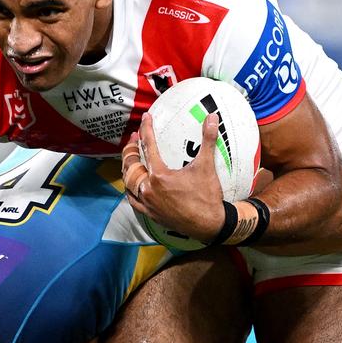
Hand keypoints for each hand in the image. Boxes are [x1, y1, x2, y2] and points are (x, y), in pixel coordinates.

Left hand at [121, 113, 225, 241]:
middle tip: (135, 137)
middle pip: (131, 165)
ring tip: (131, 158)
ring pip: (129, 182)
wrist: (209, 225)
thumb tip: (212, 117)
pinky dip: (130, 189)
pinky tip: (132, 185)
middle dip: (131, 148)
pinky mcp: (150, 214)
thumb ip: (208, 139)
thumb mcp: (207, 166)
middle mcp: (148, 189)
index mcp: (159, 176)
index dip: (146, 130)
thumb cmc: (207, 196)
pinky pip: (133, 200)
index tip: (146, 119)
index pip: (148, 147)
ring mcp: (148, 203)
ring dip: (128, 168)